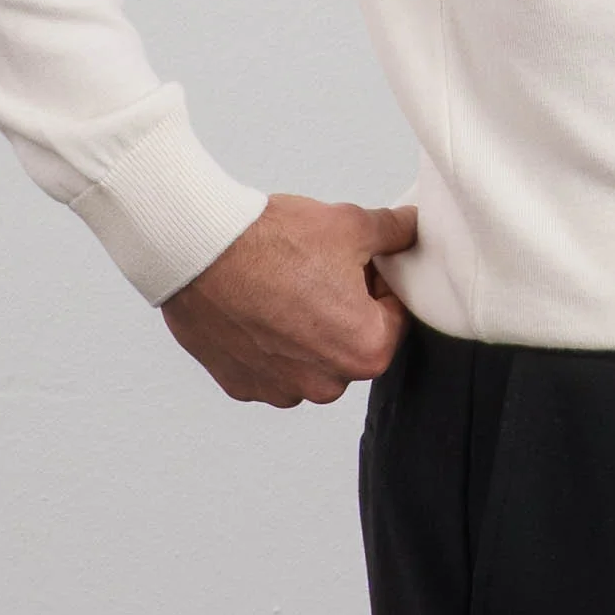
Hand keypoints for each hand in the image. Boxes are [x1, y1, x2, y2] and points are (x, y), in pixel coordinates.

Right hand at [160, 193, 417, 406]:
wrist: (201, 250)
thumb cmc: (274, 241)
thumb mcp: (351, 224)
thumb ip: (395, 232)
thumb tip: (412, 228)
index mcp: (365, 350)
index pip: (395, 316)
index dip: (380, 282)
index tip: (359, 262)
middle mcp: (325, 384)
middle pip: (354, 341)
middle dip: (346, 308)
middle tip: (321, 268)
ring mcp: (280, 390)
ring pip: (313, 358)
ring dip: (308, 328)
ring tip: (286, 283)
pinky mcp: (242, 385)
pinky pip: (272, 366)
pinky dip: (270, 340)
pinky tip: (259, 303)